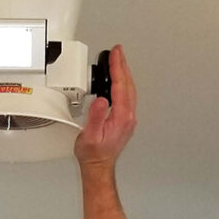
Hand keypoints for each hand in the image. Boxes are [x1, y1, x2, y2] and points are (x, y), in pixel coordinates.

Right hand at [74, 45, 136, 167]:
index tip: (115, 54)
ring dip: (124, 73)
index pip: (121, 86)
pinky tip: (118, 80)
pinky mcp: (125, 120)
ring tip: (118, 61)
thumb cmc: (93, 154)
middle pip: (127, 84)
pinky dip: (123, 83)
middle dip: (122, 65)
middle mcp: (128, 116)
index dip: (118, 67)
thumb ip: (96, 117)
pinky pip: (127, 96)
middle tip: (117, 51)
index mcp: (121, 117)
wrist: (98, 166)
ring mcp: (128, 118)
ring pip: (129, 89)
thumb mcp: (90, 136)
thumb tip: (101, 100)